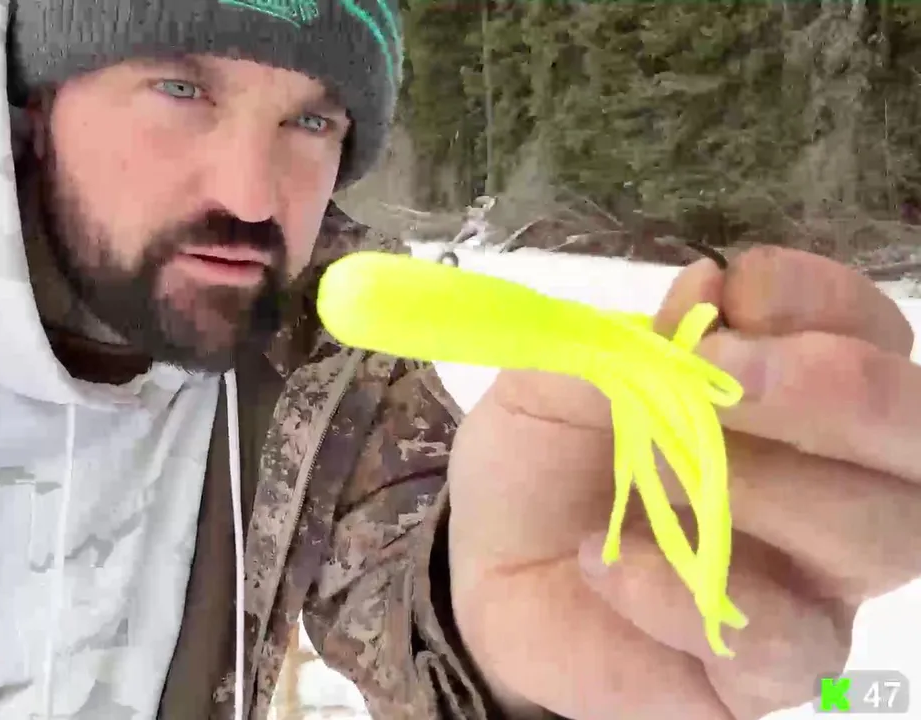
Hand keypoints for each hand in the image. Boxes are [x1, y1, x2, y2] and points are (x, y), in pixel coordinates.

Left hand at [446, 247, 920, 719]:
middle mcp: (835, 484)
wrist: (487, 566)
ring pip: (883, 537)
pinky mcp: (768, 670)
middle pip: (913, 437)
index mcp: (796, 394)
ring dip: (771, 488)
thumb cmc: (543, 460)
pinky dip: (695, 597)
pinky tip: (610, 563)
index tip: (736, 294)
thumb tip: (709, 287)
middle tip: (726, 374)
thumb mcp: (555, 382)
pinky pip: (791, 645)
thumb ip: (629, 341)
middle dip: (838, 390)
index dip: (823, 303)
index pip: (871, 333)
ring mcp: (813, 583)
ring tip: (655, 470)